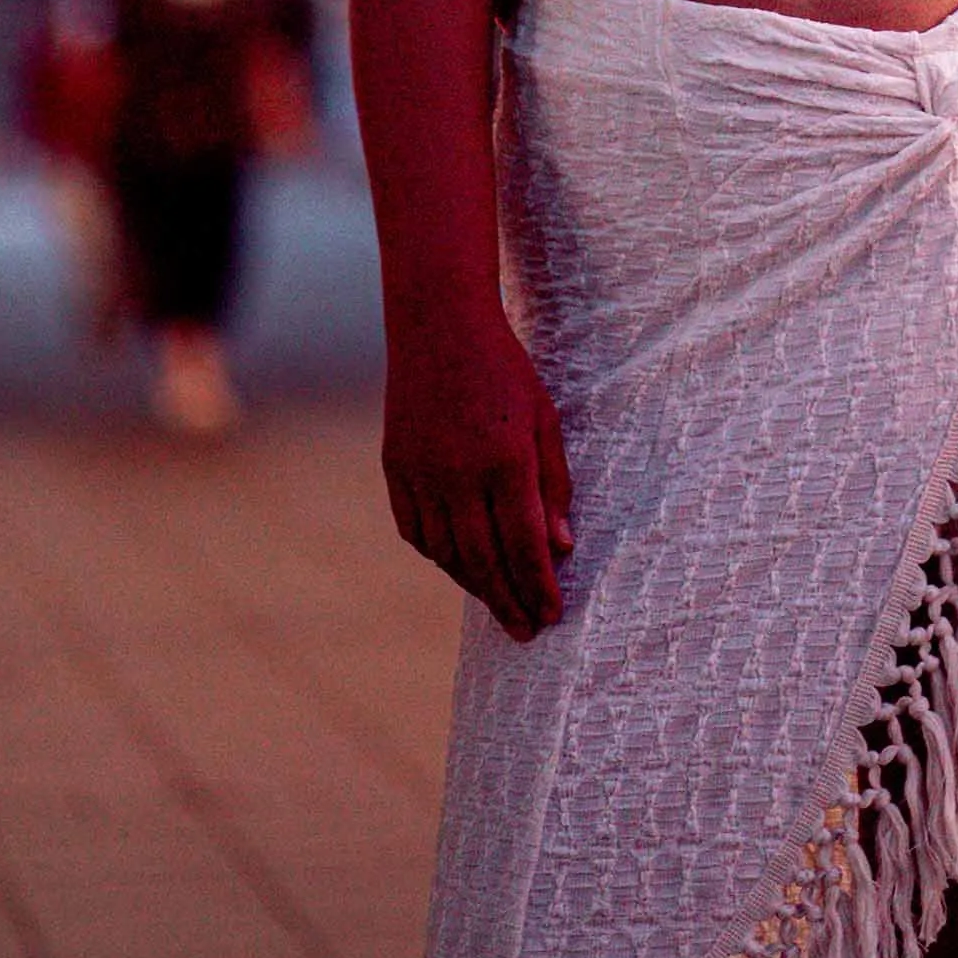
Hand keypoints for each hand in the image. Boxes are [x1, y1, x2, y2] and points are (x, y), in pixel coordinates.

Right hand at [383, 308, 573, 643]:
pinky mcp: (396, 469)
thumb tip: (562, 548)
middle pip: (484, 560)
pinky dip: (438, 556)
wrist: (439, 326)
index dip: (539, 585)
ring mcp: (421, 474)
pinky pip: (415, 531)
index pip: (524, 543)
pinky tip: (459, 566)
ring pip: (447, 553)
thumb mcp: (543, 418)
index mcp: (505, 459)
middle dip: (509, 601)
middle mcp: (459, 475)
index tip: (553, 614)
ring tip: (499, 604)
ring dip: (475, 585)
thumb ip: (553, 484)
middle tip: (527, 631)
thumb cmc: (505, 370)